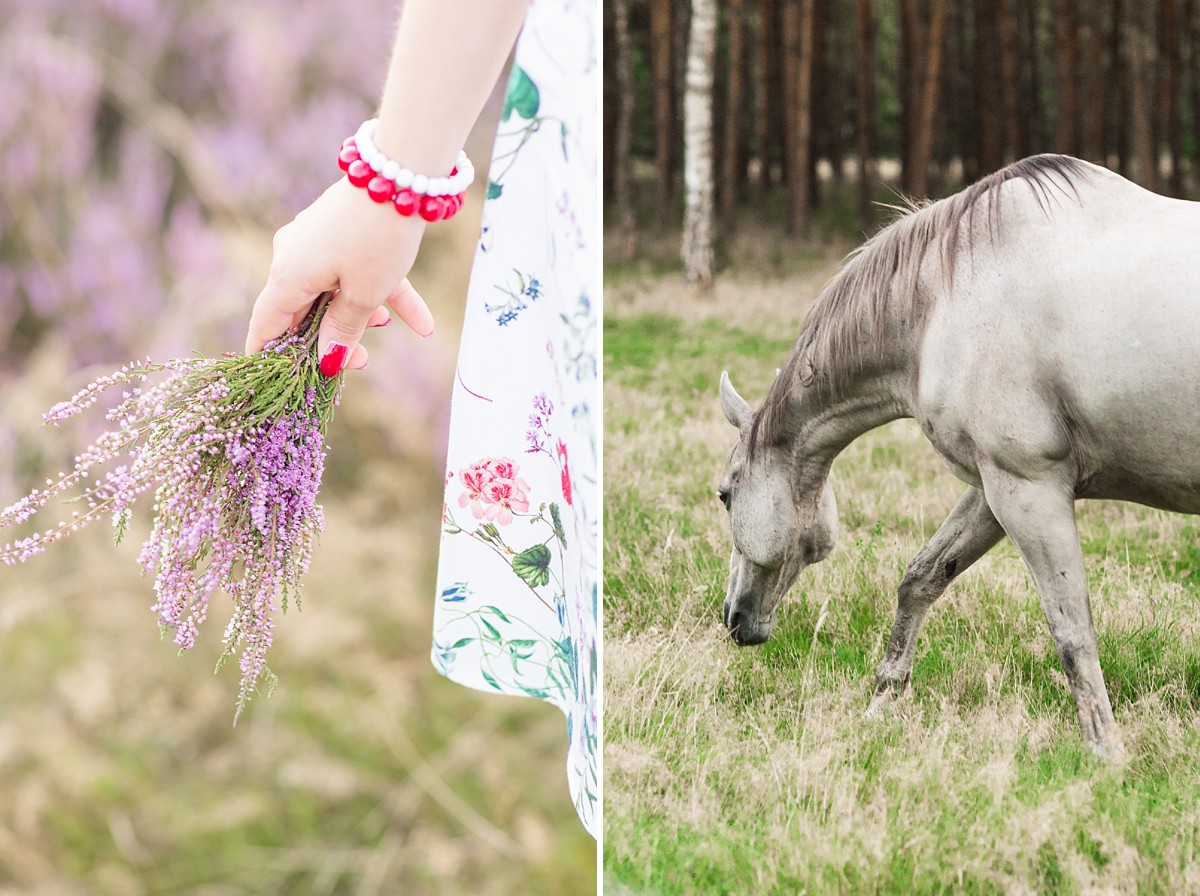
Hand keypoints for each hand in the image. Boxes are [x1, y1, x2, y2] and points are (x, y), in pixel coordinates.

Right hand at [245, 177, 434, 373]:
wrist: (401, 173)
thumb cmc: (376, 238)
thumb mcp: (363, 293)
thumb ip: (345, 329)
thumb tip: (327, 360)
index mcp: (287, 276)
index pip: (267, 323)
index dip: (267, 353)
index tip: (270, 378)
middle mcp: (294, 257)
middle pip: (304, 310)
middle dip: (331, 339)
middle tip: (359, 363)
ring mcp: (318, 242)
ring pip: (335, 290)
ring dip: (361, 313)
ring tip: (385, 326)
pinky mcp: (343, 231)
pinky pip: (358, 271)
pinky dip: (386, 292)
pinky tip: (423, 323)